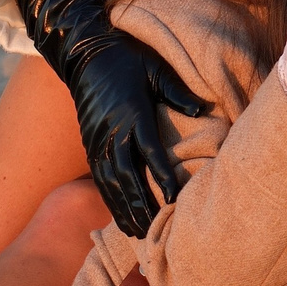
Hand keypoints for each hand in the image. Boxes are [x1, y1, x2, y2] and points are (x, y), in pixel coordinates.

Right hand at [18, 0, 210, 237]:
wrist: (84, 52)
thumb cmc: (128, 59)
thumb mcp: (155, 69)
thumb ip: (177, 92)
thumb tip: (201, 110)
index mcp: (132, 114)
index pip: (149, 151)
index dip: (161, 175)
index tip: (175, 197)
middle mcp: (111, 132)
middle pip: (126, 176)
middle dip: (139, 205)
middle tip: (153, 231)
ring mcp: (97, 139)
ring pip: (109, 182)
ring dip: (122, 208)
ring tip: (135, 233)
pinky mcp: (89, 142)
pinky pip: (99, 176)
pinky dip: (108, 198)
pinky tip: (117, 215)